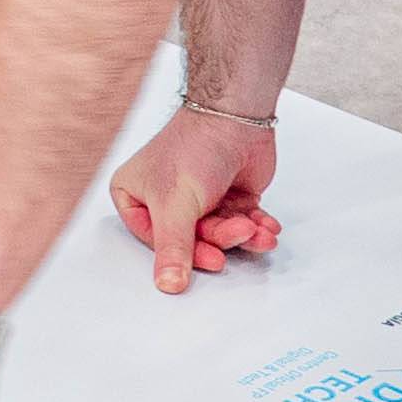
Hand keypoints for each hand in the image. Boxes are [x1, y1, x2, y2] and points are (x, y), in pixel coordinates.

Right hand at [112, 103, 284, 287]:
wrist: (236, 116)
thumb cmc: (194, 145)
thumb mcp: (175, 203)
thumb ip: (173, 247)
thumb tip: (167, 284)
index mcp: (135, 196)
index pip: (156, 241)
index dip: (186, 253)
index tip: (212, 258)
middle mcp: (165, 200)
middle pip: (192, 242)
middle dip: (222, 238)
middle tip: (237, 231)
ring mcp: (199, 200)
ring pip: (220, 236)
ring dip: (242, 234)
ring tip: (254, 225)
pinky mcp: (228, 199)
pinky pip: (241, 226)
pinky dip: (257, 228)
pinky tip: (265, 225)